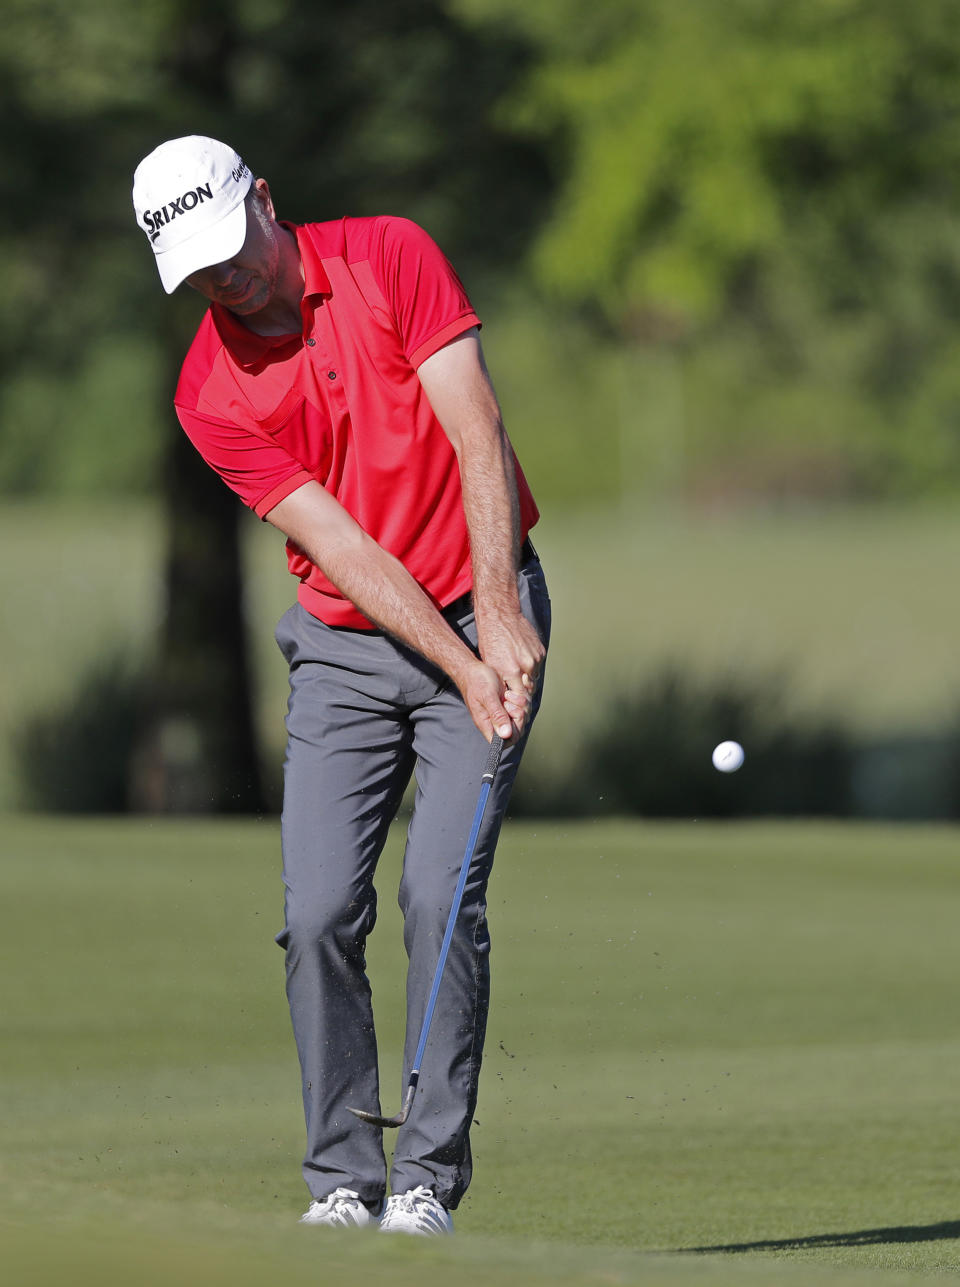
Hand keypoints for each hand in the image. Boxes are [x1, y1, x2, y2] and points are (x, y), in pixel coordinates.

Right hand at [458, 658, 517, 743]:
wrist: (473, 669)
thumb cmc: (476, 681)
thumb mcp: (487, 696)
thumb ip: (497, 715)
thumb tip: (505, 734)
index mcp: (487, 724)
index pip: (505, 742)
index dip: (513, 731)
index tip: (510, 713)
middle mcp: (495, 722)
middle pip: (517, 730)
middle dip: (518, 714)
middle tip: (508, 700)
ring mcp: (502, 714)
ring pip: (521, 718)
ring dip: (520, 705)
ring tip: (508, 694)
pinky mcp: (506, 706)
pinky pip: (521, 708)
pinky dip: (521, 699)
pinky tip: (512, 692)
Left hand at [476, 610, 544, 733]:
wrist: (501, 616)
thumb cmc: (490, 640)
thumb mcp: (490, 665)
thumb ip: (501, 682)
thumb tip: (507, 698)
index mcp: (511, 671)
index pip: (520, 697)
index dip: (518, 703)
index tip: (515, 706)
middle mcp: (526, 665)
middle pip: (530, 689)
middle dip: (524, 693)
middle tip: (517, 693)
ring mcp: (535, 657)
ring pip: (534, 677)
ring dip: (528, 679)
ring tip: (518, 675)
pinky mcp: (541, 650)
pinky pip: (538, 665)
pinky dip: (531, 666)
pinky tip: (522, 661)